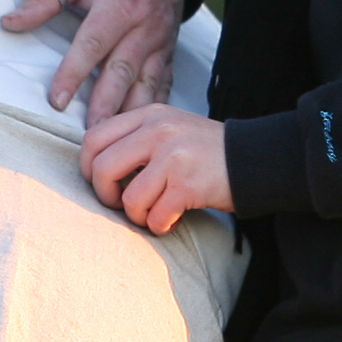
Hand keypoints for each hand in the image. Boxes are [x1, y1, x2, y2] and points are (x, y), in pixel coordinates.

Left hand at [3, 0, 194, 124]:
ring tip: (115, 142)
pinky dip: (154, 107)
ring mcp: (162, 40)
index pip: (92, 45)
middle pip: (122, 72)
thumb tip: (8, 24)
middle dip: (105, 106)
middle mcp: (145, 25)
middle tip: (89, 138)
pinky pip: (164, 83)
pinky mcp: (170, 48)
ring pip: (147, 84)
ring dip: (130, 115)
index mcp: (119, 3)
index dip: (72, 74)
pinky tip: (142, 130)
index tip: (55, 101)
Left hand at [82, 103, 229, 233]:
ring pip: (129, 199)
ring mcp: (173, 157)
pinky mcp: (188, 184)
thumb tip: (96, 166)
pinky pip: (156, 217)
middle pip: (102, 168)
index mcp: (149, 115)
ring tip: (156, 212)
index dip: (88, 167)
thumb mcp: (170, 128)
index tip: (101, 182)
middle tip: (123, 203)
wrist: (254, 159)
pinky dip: (161, 225)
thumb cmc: (206, 151)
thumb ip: (136, 138)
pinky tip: (173, 219)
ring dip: (139, 215)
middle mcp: (158, 131)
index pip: (94, 138)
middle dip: (106, 195)